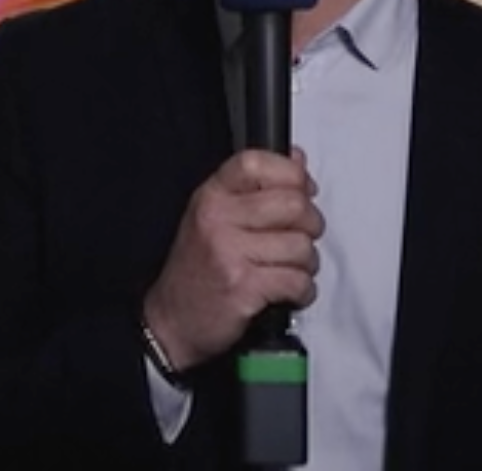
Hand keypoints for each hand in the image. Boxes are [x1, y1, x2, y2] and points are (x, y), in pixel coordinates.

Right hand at [141, 147, 322, 372]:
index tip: (302, 190)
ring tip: (290, 270)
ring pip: (301, 246)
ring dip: (306, 263)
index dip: (291, 174)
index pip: (257, 162)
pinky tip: (289, 292)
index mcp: (211, 196)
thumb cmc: (197, 270)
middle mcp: (217, 219)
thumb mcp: (214, 218)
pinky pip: (298, 281)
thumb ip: (254, 189)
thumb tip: (297, 160)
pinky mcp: (244, 287)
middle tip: (300, 238)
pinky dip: (303, 291)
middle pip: (293, 204)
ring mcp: (229, 253)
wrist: (171, 322)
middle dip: (310, 225)